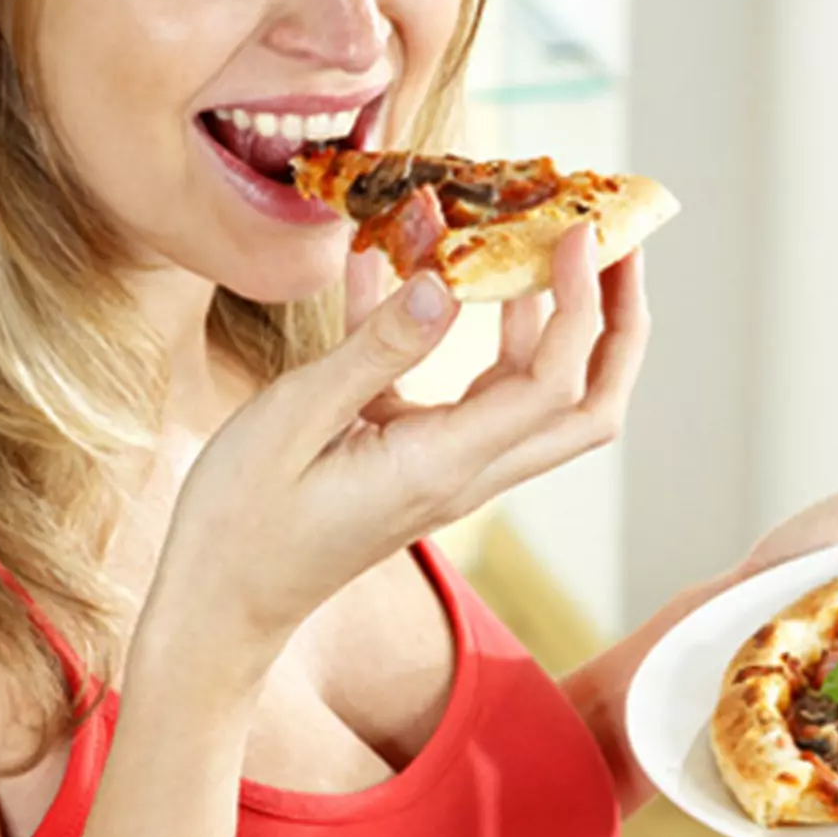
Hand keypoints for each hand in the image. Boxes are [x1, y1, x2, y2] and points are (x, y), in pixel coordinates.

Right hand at [149, 223, 650, 674]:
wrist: (221, 602)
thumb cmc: (242, 520)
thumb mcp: (294, 420)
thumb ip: (373, 350)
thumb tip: (443, 284)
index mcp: (441, 464)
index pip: (552, 383)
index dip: (581, 305)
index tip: (576, 233)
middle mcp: (464, 471)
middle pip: (584, 405)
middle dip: (616, 325)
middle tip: (617, 247)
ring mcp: (447, 469)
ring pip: (541, 399)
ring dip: (560, 324)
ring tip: (548, 247)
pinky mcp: (419, 460)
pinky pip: (470, 391)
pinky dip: (472, 333)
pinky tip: (426, 273)